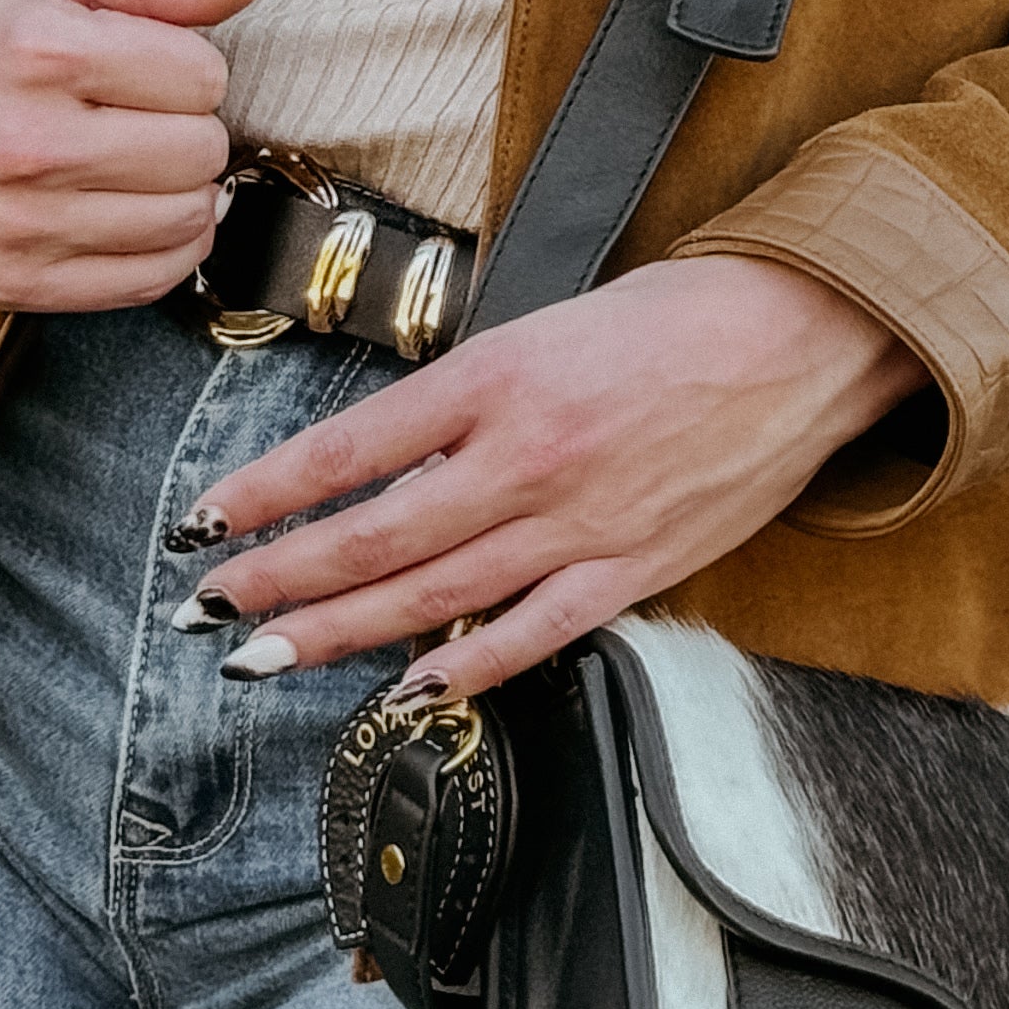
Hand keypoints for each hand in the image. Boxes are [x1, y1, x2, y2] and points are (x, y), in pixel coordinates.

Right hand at [0, 0, 270, 310]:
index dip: (189, 68)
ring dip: (185, 191)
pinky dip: (166, 248)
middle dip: (190, 129)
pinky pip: (151, 281)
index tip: (152, 69)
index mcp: (43, 52)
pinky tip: (138, 213)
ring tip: (143, 165)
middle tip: (147, 118)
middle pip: (202, 151)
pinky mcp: (17, 284)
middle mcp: (30, 143)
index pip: (202, 76)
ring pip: (188, 220)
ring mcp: (22, 225)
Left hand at [174, 256, 926, 691]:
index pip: (349, 448)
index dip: (265, 493)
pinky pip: (528, 634)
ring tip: (265, 653)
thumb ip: (466, 400)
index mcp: (498, 377)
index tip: (208, 521)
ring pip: (431, 595)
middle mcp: (526, 456)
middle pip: (372, 535)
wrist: (800, 335)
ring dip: (336, 630)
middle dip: (278, 577)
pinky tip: (403, 692)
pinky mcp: (631, 570)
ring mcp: (578, 524)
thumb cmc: (675, 316)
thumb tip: (388, 466)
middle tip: (210, 606)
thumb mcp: (546, 327)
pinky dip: (459, 669)